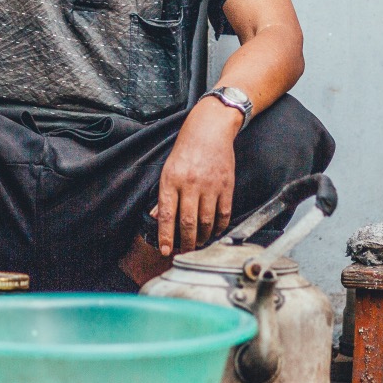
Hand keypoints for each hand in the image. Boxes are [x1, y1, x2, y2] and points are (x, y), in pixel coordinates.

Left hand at [154, 98, 238, 253]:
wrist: (210, 130)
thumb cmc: (186, 150)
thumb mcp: (168, 169)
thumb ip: (164, 195)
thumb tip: (156, 217)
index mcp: (171, 180)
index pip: (167, 215)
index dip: (165, 236)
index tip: (165, 251)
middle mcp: (190, 184)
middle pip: (188, 222)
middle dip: (185, 243)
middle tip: (184, 252)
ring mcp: (210, 186)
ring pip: (207, 221)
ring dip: (203, 237)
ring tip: (198, 243)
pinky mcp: (226, 186)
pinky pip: (224, 214)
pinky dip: (220, 227)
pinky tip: (215, 232)